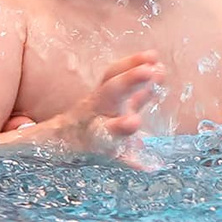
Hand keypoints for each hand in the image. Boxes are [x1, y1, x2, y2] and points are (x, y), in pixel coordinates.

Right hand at [33, 51, 163, 153]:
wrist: (62, 144)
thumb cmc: (95, 118)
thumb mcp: (112, 101)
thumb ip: (137, 90)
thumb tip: (159, 67)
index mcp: (102, 97)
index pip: (114, 74)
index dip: (132, 63)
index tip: (153, 56)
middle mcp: (98, 112)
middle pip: (110, 92)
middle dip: (129, 81)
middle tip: (149, 71)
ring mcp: (99, 134)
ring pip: (108, 128)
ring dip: (122, 125)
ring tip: (134, 122)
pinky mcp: (105, 156)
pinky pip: (119, 159)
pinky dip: (133, 162)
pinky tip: (150, 166)